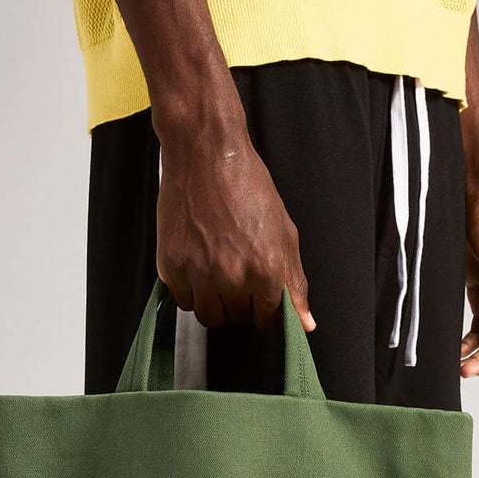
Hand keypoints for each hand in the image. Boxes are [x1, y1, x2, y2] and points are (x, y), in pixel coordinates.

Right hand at [156, 121, 313, 332]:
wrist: (206, 154)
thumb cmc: (247, 186)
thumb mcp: (284, 232)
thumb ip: (294, 282)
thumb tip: (306, 324)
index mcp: (266, 271)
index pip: (268, 320)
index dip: (266, 308)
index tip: (260, 293)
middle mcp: (233, 278)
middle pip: (238, 319)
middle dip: (241, 302)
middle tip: (237, 269)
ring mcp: (199, 274)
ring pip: (209, 316)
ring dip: (215, 301)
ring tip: (217, 269)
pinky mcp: (172, 267)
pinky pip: (182, 300)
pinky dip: (190, 290)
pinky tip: (197, 262)